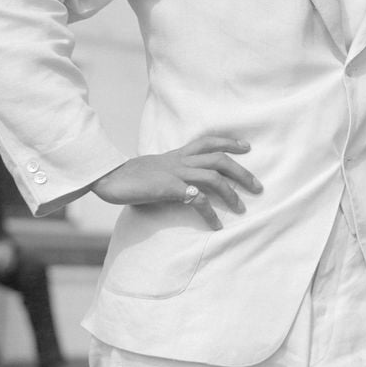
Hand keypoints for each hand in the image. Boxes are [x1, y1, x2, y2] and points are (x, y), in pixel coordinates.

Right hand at [91, 136, 260, 230]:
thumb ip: (173, 176)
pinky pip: (197, 200)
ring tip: (242, 208)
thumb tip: (186, 190)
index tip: (247, 147)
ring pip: (213, 177)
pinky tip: (216, 225)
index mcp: (177, 155)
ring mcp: (175, 173)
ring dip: (231, 194)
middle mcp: (180, 161)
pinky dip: (210, 213)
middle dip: (242, 172)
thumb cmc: (130, 178)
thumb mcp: (156, 171)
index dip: (229, 142)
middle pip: (219, 159)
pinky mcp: (169, 188)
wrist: (107, 178)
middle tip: (258, 187)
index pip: (208, 142)